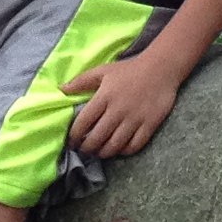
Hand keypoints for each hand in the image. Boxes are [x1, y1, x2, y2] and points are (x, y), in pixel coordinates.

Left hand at [62, 50, 184, 157]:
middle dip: (87, 148)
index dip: (74, 136)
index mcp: (104, 97)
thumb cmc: (128, 70)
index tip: (71, 141)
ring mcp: (134, 119)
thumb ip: (81, 81)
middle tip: (83, 150)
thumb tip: (61, 90)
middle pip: (97, 138)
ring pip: (114, 145)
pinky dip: (124, 151)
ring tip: (98, 152)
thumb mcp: (103, 71)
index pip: (83, 122)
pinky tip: (119, 148)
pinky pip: (134, 145)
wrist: (160, 69)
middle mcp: (118, 110)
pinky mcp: (149, 124)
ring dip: (103, 152)